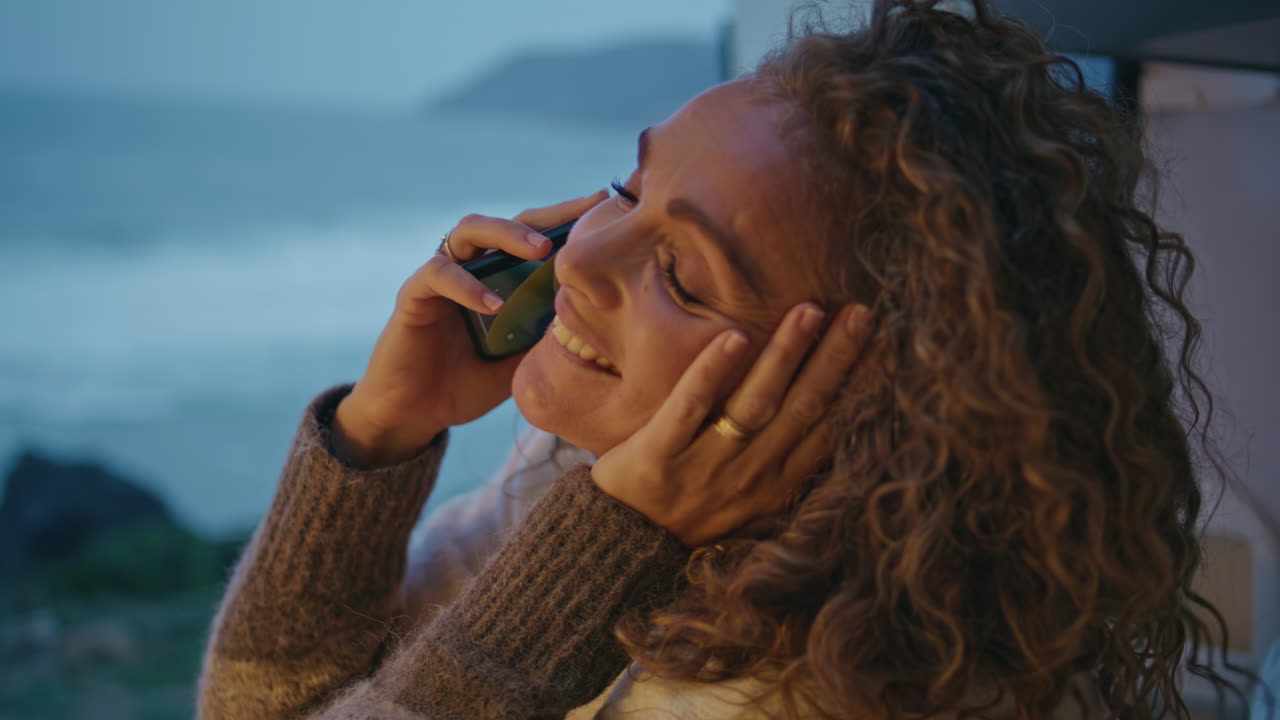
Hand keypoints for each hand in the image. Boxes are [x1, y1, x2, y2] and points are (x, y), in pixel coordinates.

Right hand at [333, 190, 609, 467]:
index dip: (565, 220)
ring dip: (507, 236)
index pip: (533, 237)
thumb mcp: (520, 362)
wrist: (416, 414)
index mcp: (498, 278)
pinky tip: (495, 304)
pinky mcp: (414, 294)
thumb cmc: (467, 385)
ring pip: (469, 231)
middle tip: (579, 221)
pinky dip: (469, 286)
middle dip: (545, 218)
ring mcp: (441, 277)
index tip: (602, 204)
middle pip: (506, 222)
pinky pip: (440, 274)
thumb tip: (594, 318)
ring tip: (541, 251)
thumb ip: (544, 337)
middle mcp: (470, 267)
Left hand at [590, 303, 874, 545]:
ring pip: (754, 404)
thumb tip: (832, 420)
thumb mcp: (749, 503)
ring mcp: (703, 467)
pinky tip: (735, 338)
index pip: (827, 429)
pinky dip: (713, 373)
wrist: (621, 549)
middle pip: (800, 409)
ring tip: (810, 311)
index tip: (885, 347)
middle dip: (834, 359)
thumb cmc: (689, 515)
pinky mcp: (657, 457)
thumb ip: (785, 466)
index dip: (859, 389)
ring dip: (785, 356)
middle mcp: (748, 477)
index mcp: (775, 487)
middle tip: (861, 313)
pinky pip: (689, 408)